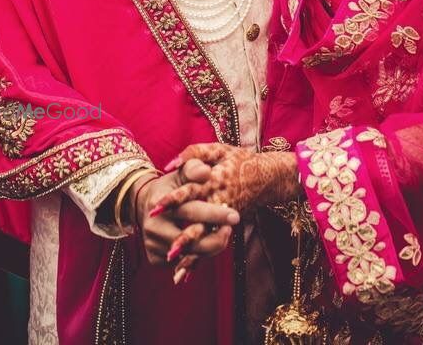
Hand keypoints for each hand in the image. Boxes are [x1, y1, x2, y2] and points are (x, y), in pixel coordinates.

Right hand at [130, 160, 239, 266]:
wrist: (144, 205)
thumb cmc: (169, 187)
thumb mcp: (178, 174)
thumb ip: (192, 169)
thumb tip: (206, 171)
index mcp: (160, 204)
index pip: (191, 212)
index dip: (215, 214)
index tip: (234, 216)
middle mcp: (154, 228)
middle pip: (190, 240)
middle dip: (216, 237)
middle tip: (232, 228)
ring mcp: (153, 245)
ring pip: (189, 254)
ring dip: (210, 246)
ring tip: (223, 233)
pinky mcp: (154, 259)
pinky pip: (182, 262)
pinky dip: (198, 254)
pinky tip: (206, 241)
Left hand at [157, 145, 299, 281]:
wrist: (266, 176)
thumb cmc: (238, 160)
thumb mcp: (218, 150)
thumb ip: (194, 154)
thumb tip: (169, 165)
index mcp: (213, 180)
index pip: (190, 190)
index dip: (173, 199)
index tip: (155, 208)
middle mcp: (219, 200)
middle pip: (200, 221)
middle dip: (186, 235)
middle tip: (170, 248)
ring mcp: (225, 215)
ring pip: (207, 235)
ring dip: (191, 251)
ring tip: (173, 261)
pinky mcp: (227, 225)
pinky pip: (212, 242)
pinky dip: (198, 258)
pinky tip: (182, 273)